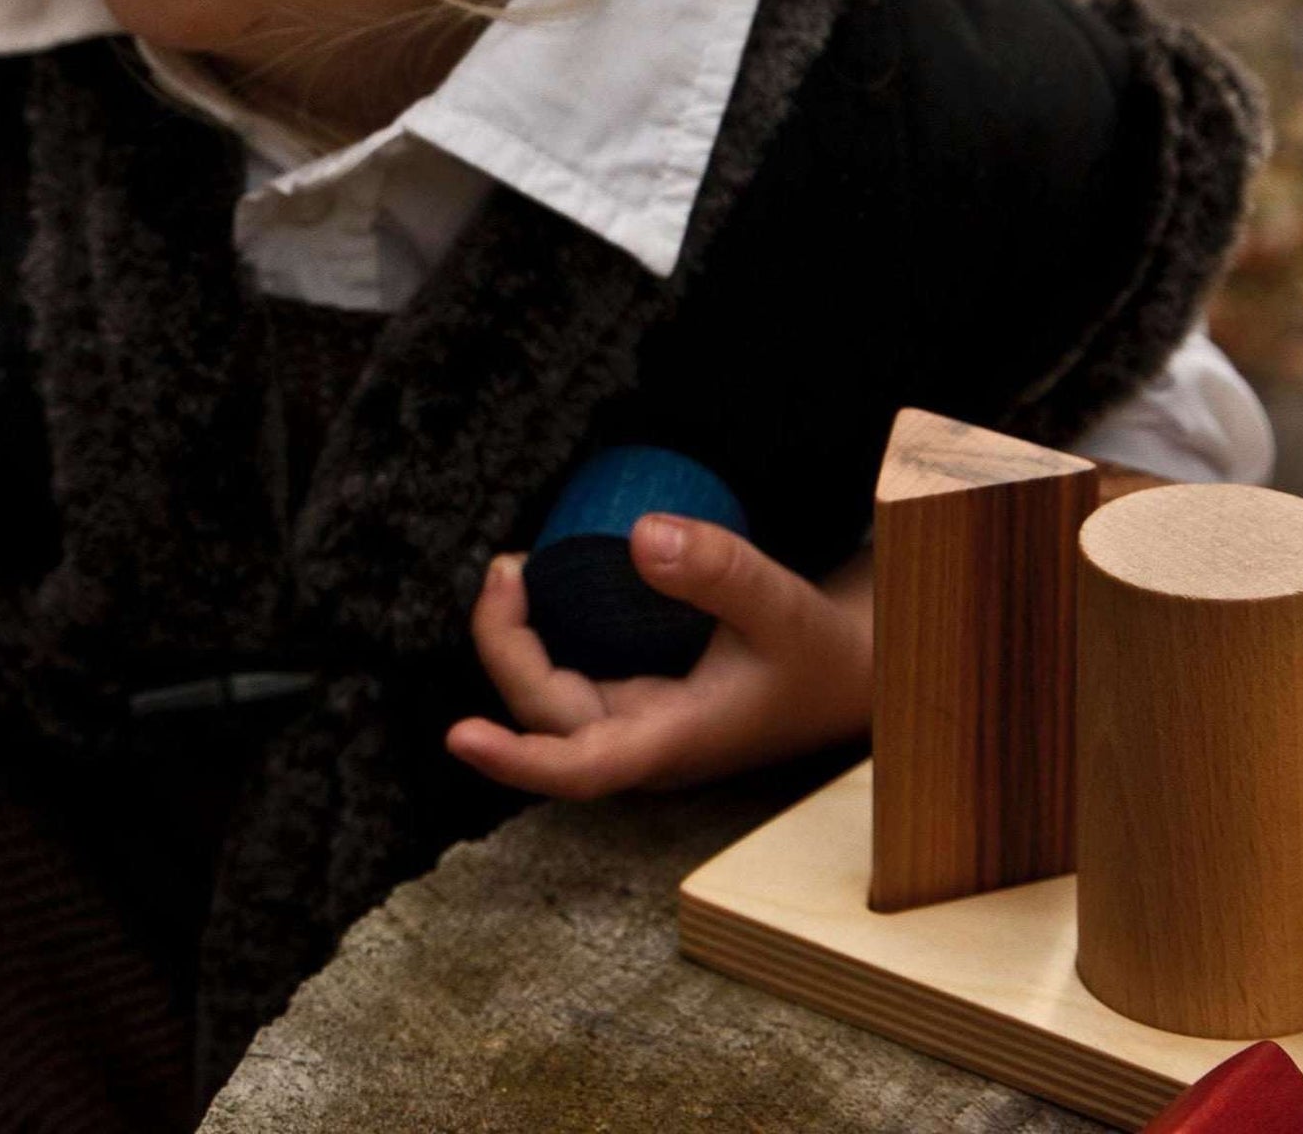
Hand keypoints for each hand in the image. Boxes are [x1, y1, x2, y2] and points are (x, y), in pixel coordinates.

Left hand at [445, 517, 872, 800]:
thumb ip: (718, 570)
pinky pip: (568, 677)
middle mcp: (641, 743)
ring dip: (516, 642)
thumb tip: (640, 534)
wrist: (843, 676)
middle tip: (507, 567)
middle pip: (545, 716)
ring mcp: (634, 725)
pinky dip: (544, 634)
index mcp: (672, 740)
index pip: (580, 767)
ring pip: (547, 699)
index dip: (515, 758)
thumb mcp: (781, 604)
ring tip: (513, 570)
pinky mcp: (634, 702)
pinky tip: (544, 583)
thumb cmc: (814, 652)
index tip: (458, 735)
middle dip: (504, 647)